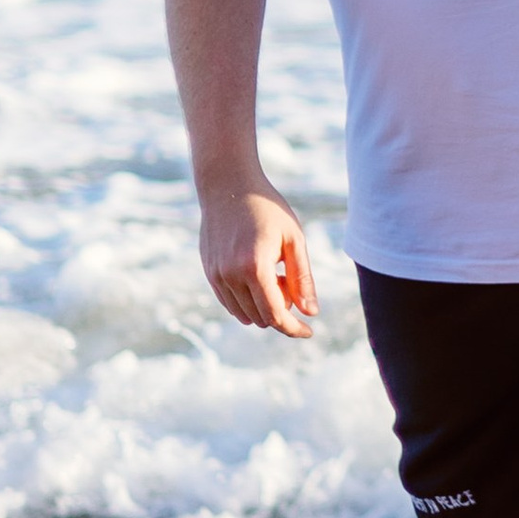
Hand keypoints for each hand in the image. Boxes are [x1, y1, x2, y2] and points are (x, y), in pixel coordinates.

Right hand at [199, 179, 318, 337]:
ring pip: (244, 315)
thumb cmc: (268, 209)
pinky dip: (248, 302)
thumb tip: (310, 313)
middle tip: (289, 279)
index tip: (309, 332)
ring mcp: (216, 275)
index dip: (293, 328)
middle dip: (282, 310)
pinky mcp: (208, 272)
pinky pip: (230, 304)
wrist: (228, 185)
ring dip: (264, 306)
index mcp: (255, 267)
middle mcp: (230, 275)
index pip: (275, 314)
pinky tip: (259, 276)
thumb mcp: (294, 240)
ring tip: (274, 274)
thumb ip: (302, 278)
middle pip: (261, 318)